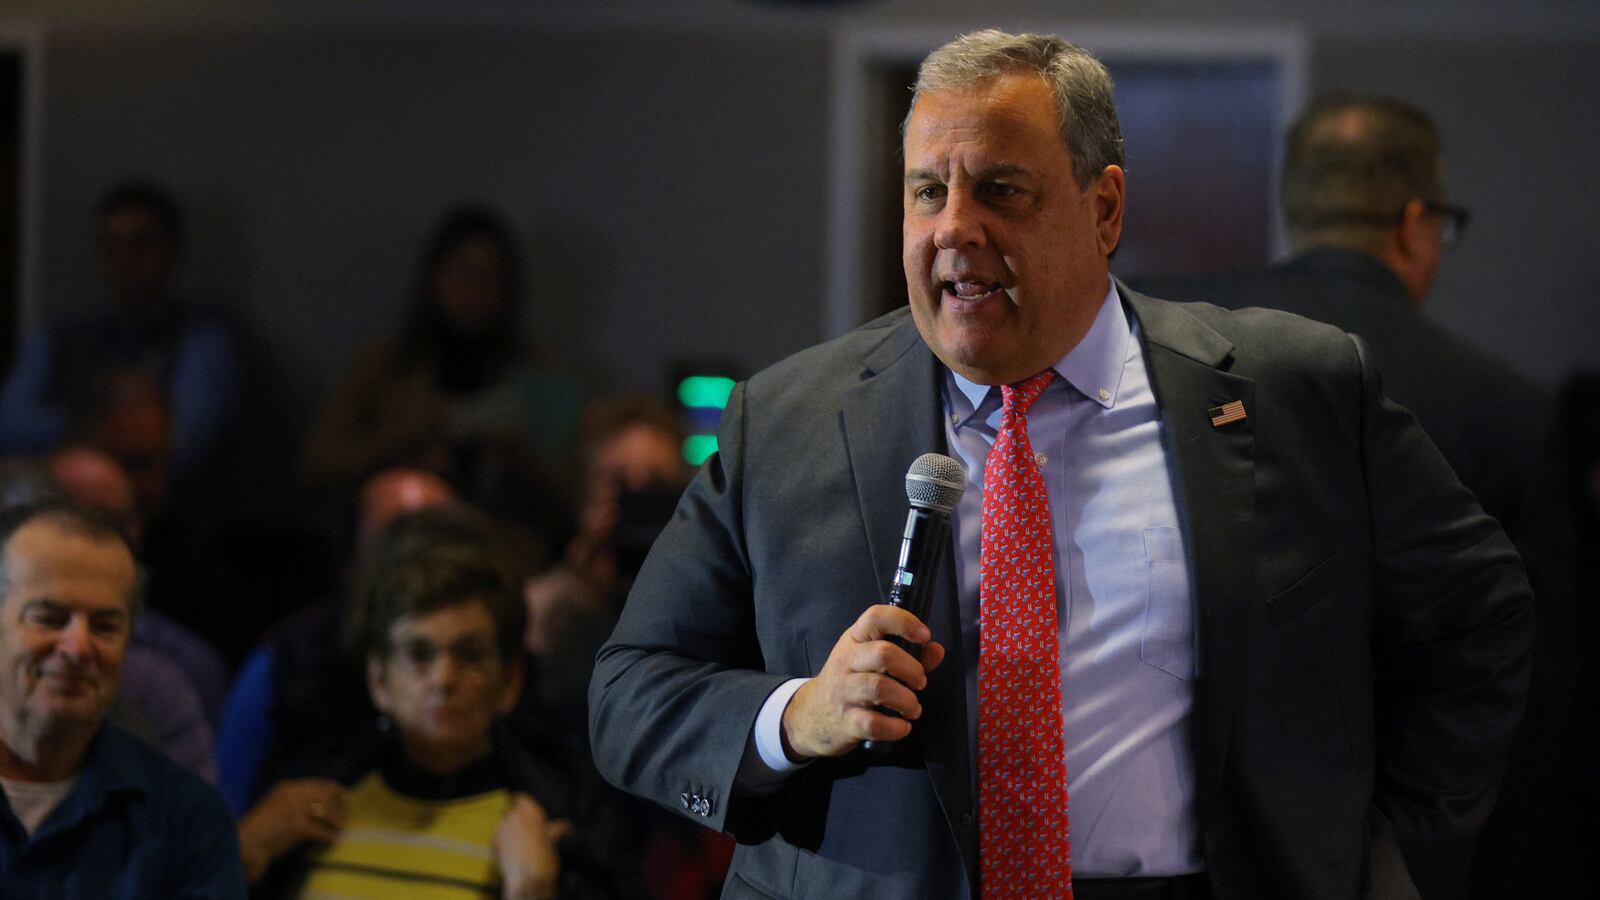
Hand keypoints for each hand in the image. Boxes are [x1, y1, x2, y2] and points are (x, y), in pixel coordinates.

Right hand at [236, 778, 345, 881]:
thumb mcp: (276, 807)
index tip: (344, 795)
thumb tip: (321, 806)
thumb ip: (295, 803)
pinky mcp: (295, 825)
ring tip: (340, 828)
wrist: (242, 845)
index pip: (317, 783)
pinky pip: (320, 829)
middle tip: (342, 818)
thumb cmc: (259, 830)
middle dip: (338, 806)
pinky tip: (333, 839)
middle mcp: (291, 793)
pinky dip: (329, 835)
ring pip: (325, 809)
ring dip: (336, 820)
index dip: (334, 789)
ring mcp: (293, 808)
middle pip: (325, 794)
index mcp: (286, 787)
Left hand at [494, 792, 572, 899]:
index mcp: (530, 810)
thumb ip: (557, 830)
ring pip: (504, 826)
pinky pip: (497, 839)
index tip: (525, 812)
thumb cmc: (545, 857)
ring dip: (508, 833)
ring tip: (519, 847)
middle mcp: (514, 815)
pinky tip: (511, 855)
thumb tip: (565, 826)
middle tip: (525, 833)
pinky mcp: (493, 842)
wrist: (529, 878)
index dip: (522, 804)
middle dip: (516, 820)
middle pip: (511, 812)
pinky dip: (502, 845)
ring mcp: (501, 828)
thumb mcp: (555, 841)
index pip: (520, 798)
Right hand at [781, 604, 945, 759]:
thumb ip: (909, 654)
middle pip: (883, 654)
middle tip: (920, 682)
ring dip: (906, 700)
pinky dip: (895, 728)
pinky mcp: (845, 720)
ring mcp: (843, 691)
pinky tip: (902, 727)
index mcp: (855, 639)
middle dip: (911, 669)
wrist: (812, 715)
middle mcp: (846, 661)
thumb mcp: (871, 660)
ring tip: (912, 708)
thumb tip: (936, 650)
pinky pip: (874, 724)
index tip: (924, 636)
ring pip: (879, 688)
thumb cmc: (850, 681)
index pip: (875, 617)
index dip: (904, 622)